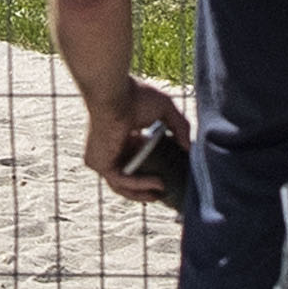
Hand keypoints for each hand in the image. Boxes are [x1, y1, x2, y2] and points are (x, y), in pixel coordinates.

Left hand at [85, 79, 192, 204]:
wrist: (115, 93)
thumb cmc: (135, 95)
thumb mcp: (166, 110)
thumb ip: (179, 127)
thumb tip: (189, 148)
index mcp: (122, 136)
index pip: (134, 161)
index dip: (149, 173)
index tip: (167, 179)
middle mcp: (110, 148)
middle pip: (126, 177)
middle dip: (144, 190)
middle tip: (163, 194)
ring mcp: (101, 157)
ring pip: (121, 184)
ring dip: (142, 193)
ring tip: (161, 194)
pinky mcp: (98, 162)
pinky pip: (119, 180)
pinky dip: (140, 184)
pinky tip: (158, 183)